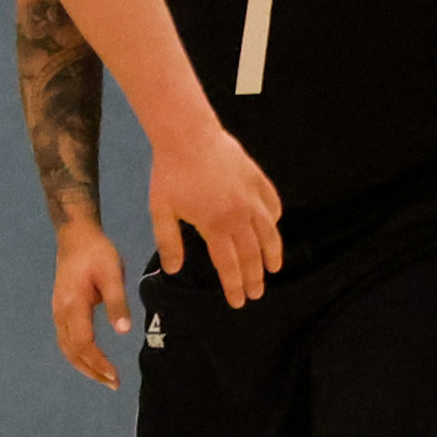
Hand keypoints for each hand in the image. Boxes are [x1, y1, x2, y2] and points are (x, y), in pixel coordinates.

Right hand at [49, 223, 130, 388]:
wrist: (75, 236)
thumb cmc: (97, 253)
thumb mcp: (112, 273)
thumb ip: (117, 302)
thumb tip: (124, 331)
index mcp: (73, 305)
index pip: (84, 344)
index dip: (99, 363)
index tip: (116, 376)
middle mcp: (61, 313)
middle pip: (71, 351)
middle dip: (91, 370)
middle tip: (113, 383)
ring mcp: (58, 311)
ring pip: (66, 347)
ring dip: (84, 365)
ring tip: (104, 377)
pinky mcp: (61, 309)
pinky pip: (66, 340)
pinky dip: (78, 355)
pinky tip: (91, 359)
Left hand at [142, 117, 282, 308]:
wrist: (187, 135)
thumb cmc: (170, 173)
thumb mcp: (161, 210)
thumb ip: (168, 241)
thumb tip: (174, 270)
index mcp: (215, 226)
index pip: (229, 265)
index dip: (234, 285)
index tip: (239, 301)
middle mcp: (240, 216)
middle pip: (252, 254)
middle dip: (255, 278)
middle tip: (257, 293)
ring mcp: (253, 197)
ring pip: (270, 233)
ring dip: (273, 254)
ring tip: (274, 269)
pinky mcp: (259, 181)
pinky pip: (273, 205)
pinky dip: (275, 221)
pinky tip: (274, 229)